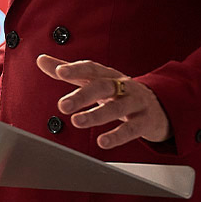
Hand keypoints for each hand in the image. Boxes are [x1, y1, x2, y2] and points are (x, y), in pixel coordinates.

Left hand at [36, 54, 172, 148]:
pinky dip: (118, 135)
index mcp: (108, 75)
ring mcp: (136, 103)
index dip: (76, 69)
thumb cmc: (120, 92)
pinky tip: (103, 141)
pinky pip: (133, 129)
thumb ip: (69, 73)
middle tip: (63, 105)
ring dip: (97, 115)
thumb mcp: (95, 80)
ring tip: (77, 122)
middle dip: (83, 95)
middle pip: (103, 86)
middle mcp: (123, 86)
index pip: (92, 68)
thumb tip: (41, 60)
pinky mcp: (146, 121)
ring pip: (118, 108)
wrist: (159, 106)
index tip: (59, 71)